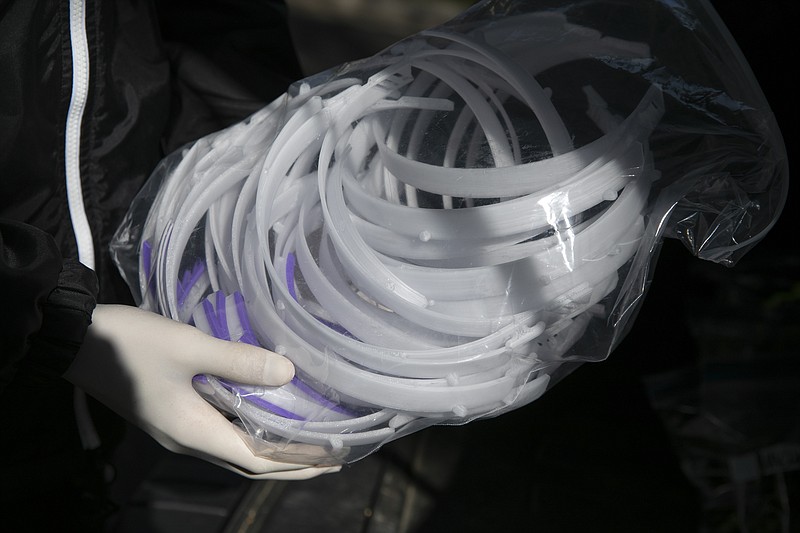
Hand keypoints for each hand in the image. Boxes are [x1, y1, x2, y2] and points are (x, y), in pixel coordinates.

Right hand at [64, 304, 339, 479]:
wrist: (77, 340)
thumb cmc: (132, 344)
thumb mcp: (188, 347)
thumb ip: (238, 361)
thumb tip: (289, 374)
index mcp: (194, 432)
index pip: (257, 459)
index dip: (297, 462)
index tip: (333, 459)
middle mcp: (188, 440)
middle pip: (249, 462)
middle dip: (290, 464)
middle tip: (330, 459)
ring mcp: (178, 428)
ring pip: (235, 448)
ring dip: (271, 450)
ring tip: (305, 441)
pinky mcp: (172, 413)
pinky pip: (221, 432)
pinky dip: (249, 431)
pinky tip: (263, 414)